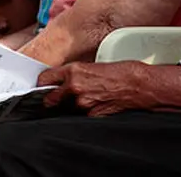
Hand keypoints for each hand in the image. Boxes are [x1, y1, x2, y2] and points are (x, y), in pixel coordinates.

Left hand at [38, 61, 159, 116]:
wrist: (138, 84)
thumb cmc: (121, 71)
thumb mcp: (94, 66)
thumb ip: (76, 73)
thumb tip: (64, 81)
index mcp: (74, 70)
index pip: (45, 78)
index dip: (42, 84)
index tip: (42, 86)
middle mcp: (75, 86)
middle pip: (50, 98)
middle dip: (52, 99)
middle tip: (58, 98)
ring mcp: (82, 103)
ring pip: (67, 108)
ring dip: (72, 105)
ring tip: (89, 98)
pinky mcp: (91, 114)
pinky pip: (82, 115)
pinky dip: (86, 112)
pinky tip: (97, 104)